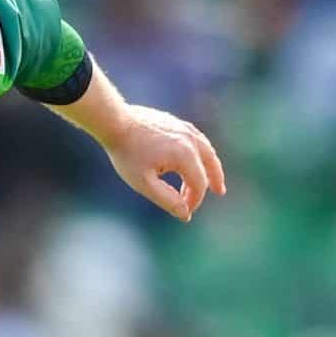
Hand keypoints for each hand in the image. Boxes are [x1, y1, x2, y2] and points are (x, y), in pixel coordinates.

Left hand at [103, 106, 225, 222]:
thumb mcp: (144, 183)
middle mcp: (190, 140)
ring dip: (210, 165)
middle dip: (213, 181)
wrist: (116, 122)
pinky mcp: (177, 123)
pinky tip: (197, 159)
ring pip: (206, 150)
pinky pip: (198, 140)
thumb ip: (167, 200)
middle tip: (219, 192)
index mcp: (185, 155)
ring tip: (213, 176)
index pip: (198, 184)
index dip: (194, 201)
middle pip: (210, 164)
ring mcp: (185, 128)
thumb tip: (186, 214)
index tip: (184, 212)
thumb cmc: (127, 153)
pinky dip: (202, 152)